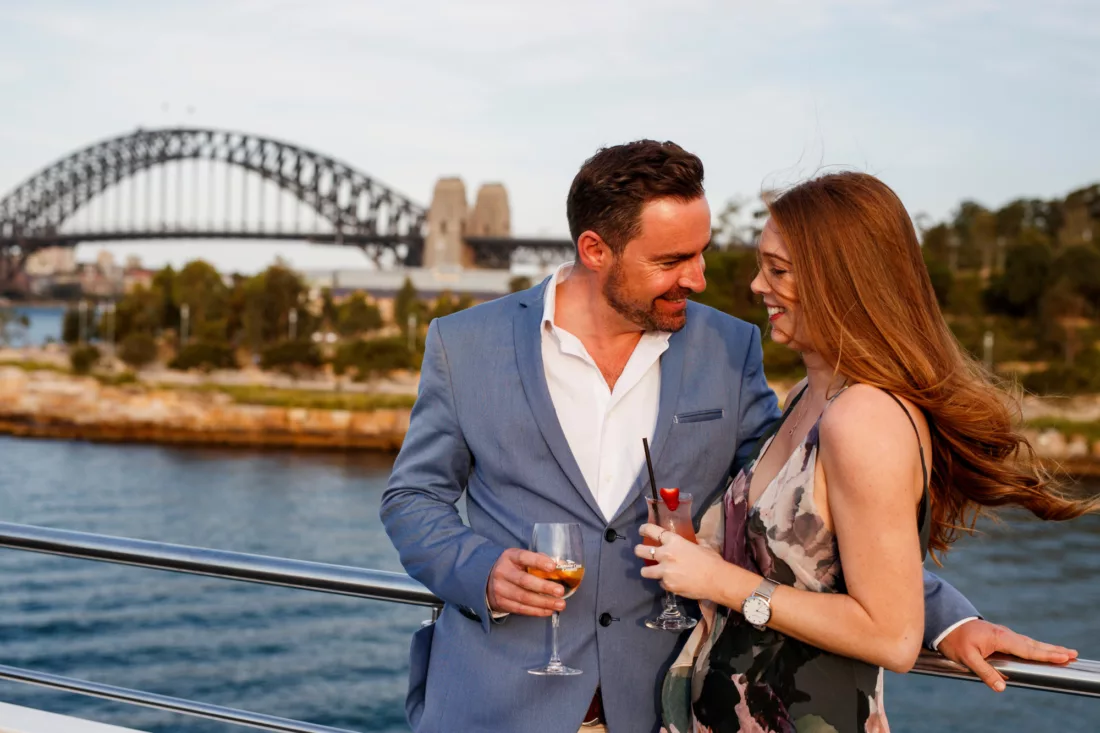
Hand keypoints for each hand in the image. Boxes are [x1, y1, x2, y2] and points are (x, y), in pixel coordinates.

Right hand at [486, 548, 565, 616]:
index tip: (553, 567)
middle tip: (560, 591)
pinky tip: (548, 610)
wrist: (487, 581)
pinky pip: (521, 609)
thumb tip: (562, 566)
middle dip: (544, 587)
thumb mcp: (521, 559)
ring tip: (560, 604)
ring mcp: (500, 589)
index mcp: (510, 557)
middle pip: (524, 581)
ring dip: (544, 602)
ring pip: (524, 597)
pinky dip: (536, 611)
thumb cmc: (512, 568)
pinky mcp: (501, 603)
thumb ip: (539, 560)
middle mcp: (502, 572)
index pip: (524, 557)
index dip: (538, 562)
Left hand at [634, 523, 736, 600]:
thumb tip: (693, 541)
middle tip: (640, 552)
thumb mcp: (702, 545)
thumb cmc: (712, 560)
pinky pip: (660, 583)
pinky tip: (673, 582)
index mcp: (674, 541)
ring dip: (648, 570)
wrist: (717, 580)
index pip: (652, 531)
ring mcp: (664, 571)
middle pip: (640, 551)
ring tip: (652, 571)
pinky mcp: (667, 585)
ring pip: (645, 571)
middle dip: (638, 551)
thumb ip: (693, 542)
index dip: (644, 529)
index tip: (641, 530)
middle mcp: (665, 555)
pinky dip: (665, 582)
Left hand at [937, 619, 1078, 691]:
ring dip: (1045, 647)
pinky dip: (1033, 646)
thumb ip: (984, 672)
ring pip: (1028, 642)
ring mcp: (1002, 633)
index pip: (1027, 649)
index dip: (1045, 654)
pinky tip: (1038, 650)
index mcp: (999, 638)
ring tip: (1062, 652)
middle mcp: (1004, 634)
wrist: (945, 623)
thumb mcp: (966, 658)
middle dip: (1053, 650)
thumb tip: (1002, 687)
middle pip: (1033, 644)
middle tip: (1073, 654)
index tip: (1063, 656)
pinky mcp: (999, 635)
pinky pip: (1021, 642)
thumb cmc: (955, 640)